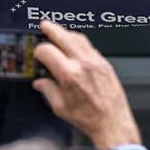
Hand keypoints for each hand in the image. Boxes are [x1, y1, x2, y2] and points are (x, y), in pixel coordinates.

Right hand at [32, 20, 140, 146]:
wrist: (113, 123)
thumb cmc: (90, 118)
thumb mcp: (60, 107)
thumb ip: (48, 90)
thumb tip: (41, 83)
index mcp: (69, 75)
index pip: (47, 51)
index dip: (38, 51)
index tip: (37, 55)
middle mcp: (84, 65)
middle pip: (64, 37)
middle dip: (52, 29)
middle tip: (45, 25)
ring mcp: (97, 62)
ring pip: (79, 38)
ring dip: (67, 33)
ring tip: (59, 32)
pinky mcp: (105, 64)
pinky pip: (90, 46)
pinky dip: (80, 42)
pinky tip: (75, 46)